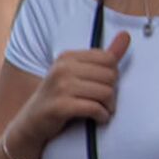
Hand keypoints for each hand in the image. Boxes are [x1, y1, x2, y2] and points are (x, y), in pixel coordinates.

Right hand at [9, 32, 129, 158]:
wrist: (32, 123)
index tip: (102, 85)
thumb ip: (105, 57)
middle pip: (110, 76)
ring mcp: (59, 87)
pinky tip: (97, 118)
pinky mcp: (60, 106)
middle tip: (103, 102)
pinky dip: (101, 116)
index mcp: (68, 57)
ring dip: (108, 106)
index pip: (108, 59)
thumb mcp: (79, 74)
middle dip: (112, 92)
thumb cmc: (61, 97)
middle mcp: (62, 69)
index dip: (112, 75)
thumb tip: (126, 35)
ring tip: (101, 110)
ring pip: (106, 92)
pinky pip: (95, 108)